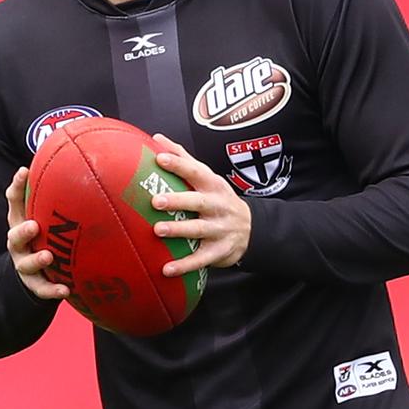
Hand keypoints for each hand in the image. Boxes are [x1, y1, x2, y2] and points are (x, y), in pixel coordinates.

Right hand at [5, 166, 68, 299]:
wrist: (36, 272)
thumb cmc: (47, 234)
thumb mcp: (47, 214)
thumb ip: (61, 195)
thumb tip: (87, 162)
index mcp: (21, 221)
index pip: (15, 201)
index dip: (17, 186)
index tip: (24, 171)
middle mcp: (19, 242)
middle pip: (14, 235)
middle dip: (22, 230)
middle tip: (34, 226)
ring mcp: (24, 263)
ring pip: (26, 263)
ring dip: (36, 260)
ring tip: (48, 256)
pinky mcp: (34, 283)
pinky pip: (42, 288)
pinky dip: (52, 290)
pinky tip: (66, 290)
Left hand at [151, 133, 251, 276]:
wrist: (252, 228)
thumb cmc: (218, 198)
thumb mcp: (208, 177)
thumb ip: (184, 159)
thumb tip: (157, 138)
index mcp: (213, 185)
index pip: (196, 172)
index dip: (178, 164)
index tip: (159, 158)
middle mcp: (218, 206)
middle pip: (198, 202)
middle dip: (178, 201)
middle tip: (155, 200)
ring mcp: (220, 229)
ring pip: (199, 230)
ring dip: (179, 230)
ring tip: (158, 230)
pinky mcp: (220, 251)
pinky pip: (201, 259)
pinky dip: (184, 265)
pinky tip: (166, 270)